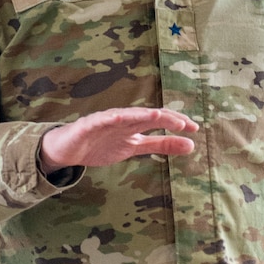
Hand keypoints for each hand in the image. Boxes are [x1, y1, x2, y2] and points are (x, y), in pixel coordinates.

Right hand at [40, 108, 199, 171]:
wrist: (68, 149)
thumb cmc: (101, 144)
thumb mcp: (135, 147)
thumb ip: (161, 145)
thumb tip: (192, 144)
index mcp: (135, 124)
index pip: (159, 120)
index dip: (176, 122)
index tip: (194, 128)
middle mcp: (122, 119)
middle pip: (145, 115)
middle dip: (164, 118)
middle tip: (183, 123)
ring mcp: (104, 121)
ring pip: (124, 115)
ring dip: (140, 114)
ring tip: (156, 115)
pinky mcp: (86, 126)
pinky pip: (98, 121)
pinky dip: (108, 119)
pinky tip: (118, 118)